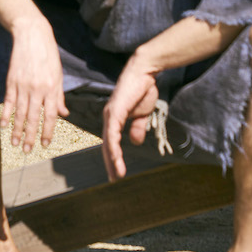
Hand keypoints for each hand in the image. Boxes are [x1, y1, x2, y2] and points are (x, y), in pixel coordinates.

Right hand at [3, 18, 68, 152]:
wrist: (32, 35)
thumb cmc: (48, 55)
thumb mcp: (59, 74)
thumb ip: (59, 96)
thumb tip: (64, 114)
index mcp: (52, 88)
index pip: (50, 115)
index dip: (48, 131)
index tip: (45, 144)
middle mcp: (37, 88)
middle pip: (33, 118)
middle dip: (30, 136)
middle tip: (28, 150)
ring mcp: (23, 85)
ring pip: (19, 113)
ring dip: (17, 130)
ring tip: (15, 144)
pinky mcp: (11, 80)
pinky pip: (8, 101)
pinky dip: (6, 114)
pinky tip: (5, 126)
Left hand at [102, 51, 160, 179]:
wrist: (144, 72)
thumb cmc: (142, 89)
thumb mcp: (142, 114)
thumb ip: (137, 127)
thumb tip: (134, 141)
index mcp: (114, 118)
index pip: (111, 142)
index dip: (113, 157)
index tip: (117, 172)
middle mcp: (109, 117)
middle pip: (107, 145)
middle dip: (110, 163)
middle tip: (113, 179)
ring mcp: (110, 114)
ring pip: (108, 142)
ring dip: (112, 160)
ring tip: (117, 174)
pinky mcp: (115, 111)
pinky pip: (113, 134)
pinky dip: (114, 147)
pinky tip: (117, 159)